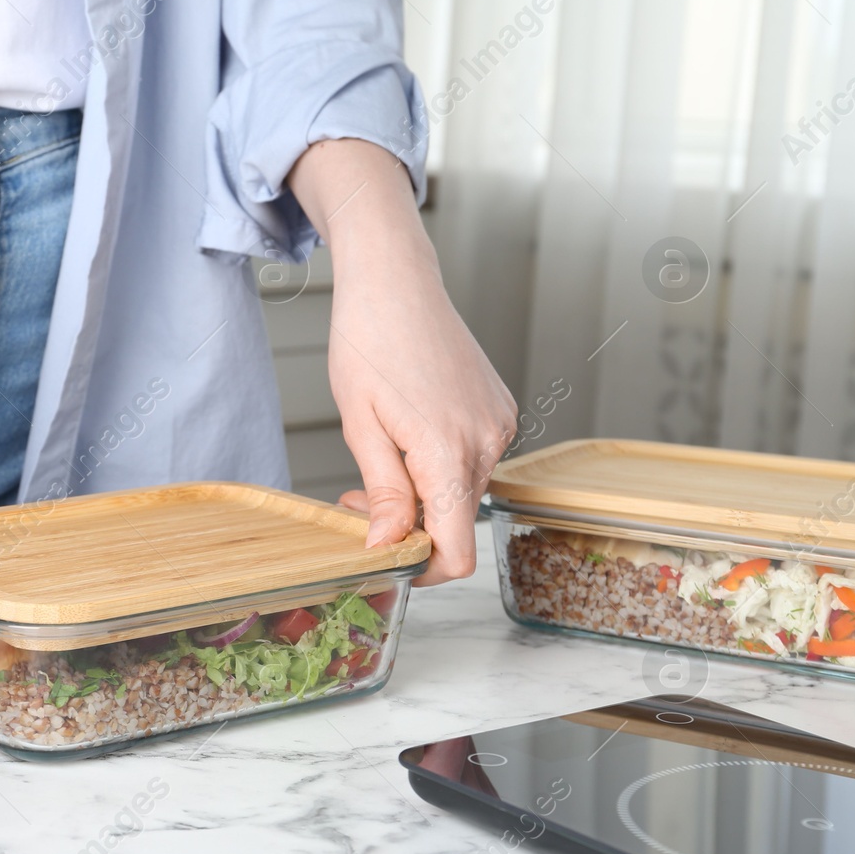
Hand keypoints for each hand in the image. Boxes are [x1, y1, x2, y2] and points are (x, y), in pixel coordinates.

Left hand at [289, 140, 515, 584]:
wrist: (396, 281)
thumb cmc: (369, 340)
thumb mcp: (361, 425)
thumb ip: (382, 493)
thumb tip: (387, 547)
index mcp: (449, 453)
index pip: (457, 550)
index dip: (423, 571)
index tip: (388, 564)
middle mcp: (487, 442)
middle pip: (456, 520)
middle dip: (407, 523)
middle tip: (354, 499)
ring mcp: (499, 425)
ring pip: (461, 490)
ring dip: (420, 491)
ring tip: (378, 454)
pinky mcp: (499, 410)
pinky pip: (471, 459)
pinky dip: (438, 463)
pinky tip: (406, 434)